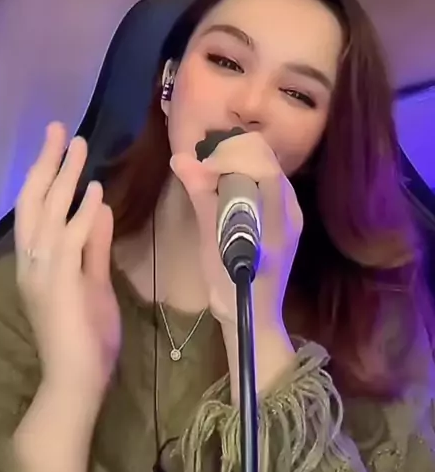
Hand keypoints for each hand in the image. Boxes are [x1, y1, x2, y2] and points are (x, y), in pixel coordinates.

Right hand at [15, 122, 120, 401]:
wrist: (76, 379)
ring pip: (48, 214)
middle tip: (60, 129)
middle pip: (34, 201)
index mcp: (36, 262)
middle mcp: (32, 262)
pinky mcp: (61, 284)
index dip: (45, 176)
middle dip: (47, 163)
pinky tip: (93, 192)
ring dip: (64, 177)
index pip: (35, 210)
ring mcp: (43, 272)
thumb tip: (97, 205)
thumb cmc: (84, 336)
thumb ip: (94, 246)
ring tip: (78, 146)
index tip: (59, 147)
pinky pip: (70, 242)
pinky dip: (80, 215)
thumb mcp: (92, 282)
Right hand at [170, 131, 302, 330]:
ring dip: (237, 164)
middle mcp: (290, 209)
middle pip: (267, 160)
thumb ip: (202, 195)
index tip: (205, 167)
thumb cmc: (229, 285)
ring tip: (211, 179)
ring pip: (266, 167)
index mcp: (279, 218)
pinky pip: (265, 183)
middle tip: (206, 170)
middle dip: (233, 154)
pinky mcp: (285, 218)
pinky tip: (224, 189)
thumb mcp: (212, 240)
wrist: (252, 316)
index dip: (231, 155)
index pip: (263, 166)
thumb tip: (180, 159)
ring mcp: (291, 213)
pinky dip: (243, 176)